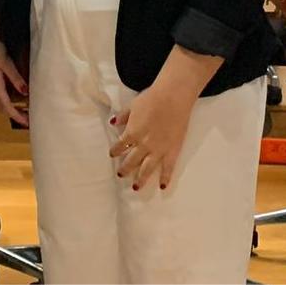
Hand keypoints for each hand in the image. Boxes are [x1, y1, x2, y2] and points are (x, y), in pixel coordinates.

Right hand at [0, 29, 27, 126]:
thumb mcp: (6, 62)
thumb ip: (16, 78)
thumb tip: (26, 93)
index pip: (7, 107)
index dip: (17, 116)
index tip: (28, 124)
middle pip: (1, 108)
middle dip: (13, 115)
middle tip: (26, 118)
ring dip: (8, 109)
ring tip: (20, 110)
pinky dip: (3, 101)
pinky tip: (9, 96)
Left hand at [108, 45, 222, 189]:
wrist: (172, 98)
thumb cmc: (151, 99)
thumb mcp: (132, 106)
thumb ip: (123, 117)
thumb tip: (113, 123)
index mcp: (132, 133)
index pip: (121, 146)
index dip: (115, 151)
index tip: (112, 155)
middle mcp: (144, 144)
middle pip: (132, 161)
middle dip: (125, 169)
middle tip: (121, 175)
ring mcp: (159, 149)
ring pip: (148, 168)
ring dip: (141, 179)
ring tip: (136, 187)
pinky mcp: (173, 150)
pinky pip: (168, 168)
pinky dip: (165, 178)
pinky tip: (163, 186)